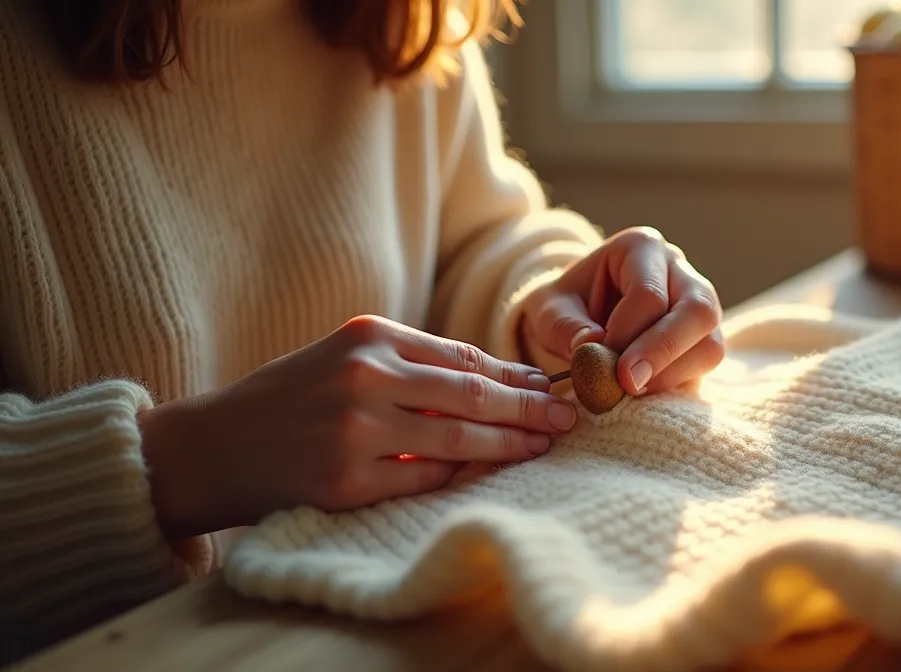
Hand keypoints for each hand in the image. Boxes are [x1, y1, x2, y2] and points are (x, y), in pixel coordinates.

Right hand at [139, 315, 575, 537]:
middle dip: (530, 408)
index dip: (516, 375)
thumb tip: (502, 380)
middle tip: (568, 419)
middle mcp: (366, 376)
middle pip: (474, 394)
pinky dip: (460, 475)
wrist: (211, 446)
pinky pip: (425, 479)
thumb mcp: (347, 359)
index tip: (550, 387)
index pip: (465, 357)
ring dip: (510, 444)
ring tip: (542, 446)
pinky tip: (488, 473)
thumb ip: (414, 365)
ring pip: (459, 438)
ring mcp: (356, 430)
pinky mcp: (346, 481)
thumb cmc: (290, 399)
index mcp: (370, 336)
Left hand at [520, 227, 724, 395]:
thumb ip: (562, 325)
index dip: (625, 334)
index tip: (596, 364)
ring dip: (673, 373)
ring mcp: (700, 304)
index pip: (648, 294)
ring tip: (632, 391)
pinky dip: (677, 382)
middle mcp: (680, 270)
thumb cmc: (565, 308)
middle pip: (697, 310)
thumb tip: (593, 345)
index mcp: (641, 248)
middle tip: (627, 384)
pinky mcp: (704, 339)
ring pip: (710, 341)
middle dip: (661, 352)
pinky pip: (706, 363)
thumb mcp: (547, 310)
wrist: (580, 319)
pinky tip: (644, 392)